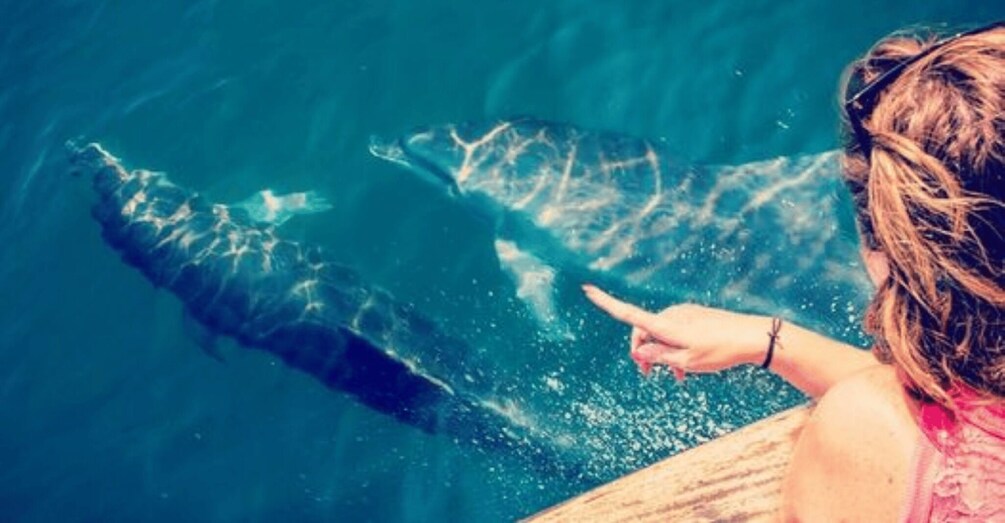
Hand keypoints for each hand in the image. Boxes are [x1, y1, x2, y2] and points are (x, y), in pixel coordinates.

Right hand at [582, 284, 771, 378]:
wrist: (753, 337)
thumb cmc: (721, 351)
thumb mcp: (687, 361)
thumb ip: (660, 356)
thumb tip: (639, 352)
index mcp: (666, 325)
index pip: (629, 314)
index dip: (606, 303)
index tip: (587, 289)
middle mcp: (672, 315)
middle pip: (644, 330)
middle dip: (642, 352)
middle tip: (648, 376)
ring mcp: (685, 315)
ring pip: (661, 334)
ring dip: (662, 354)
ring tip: (676, 379)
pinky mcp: (696, 317)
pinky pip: (676, 332)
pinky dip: (675, 348)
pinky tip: (688, 368)